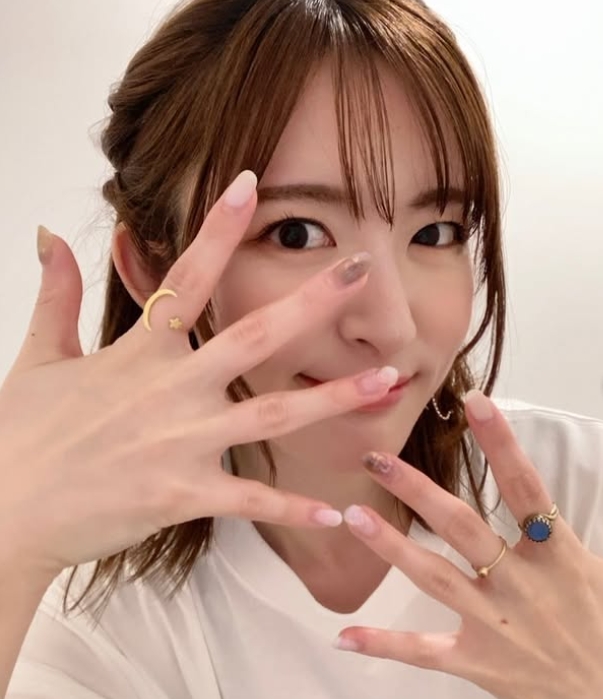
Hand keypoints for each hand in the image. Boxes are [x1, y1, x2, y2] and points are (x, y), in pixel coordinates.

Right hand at [0, 170, 397, 580]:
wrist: (3, 512)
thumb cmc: (20, 436)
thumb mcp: (39, 357)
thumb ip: (54, 295)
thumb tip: (48, 237)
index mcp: (139, 351)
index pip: (186, 275)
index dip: (219, 227)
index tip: (251, 183)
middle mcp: (171, 389)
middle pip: (254, 335)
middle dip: (312, 301)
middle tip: (361, 270)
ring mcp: (181, 442)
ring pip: (273, 414)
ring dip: (333, 397)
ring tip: (387, 382)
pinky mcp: (182, 494)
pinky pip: (250, 500)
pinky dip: (294, 505)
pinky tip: (338, 508)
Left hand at [335, 390, 602, 698]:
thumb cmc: (598, 622)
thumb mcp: (591, 567)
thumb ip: (556, 528)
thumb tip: (532, 489)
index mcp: (555, 554)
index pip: (525, 488)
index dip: (501, 444)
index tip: (474, 403)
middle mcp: (521, 584)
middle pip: (462, 525)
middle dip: (418, 490)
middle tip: (376, 457)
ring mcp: (496, 623)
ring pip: (435, 577)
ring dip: (391, 545)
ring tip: (353, 514)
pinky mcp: (478, 662)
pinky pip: (424, 653)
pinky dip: (384, 644)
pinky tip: (344, 635)